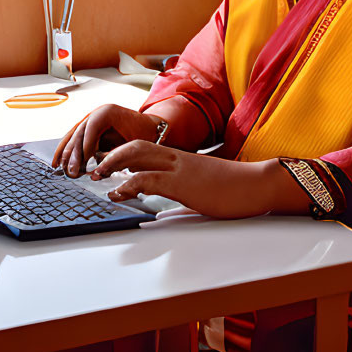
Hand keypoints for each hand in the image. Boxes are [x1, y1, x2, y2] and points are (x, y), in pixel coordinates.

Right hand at [52, 104, 163, 175]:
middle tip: (71, 171)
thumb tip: (99, 164)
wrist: (146, 126)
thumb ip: (116, 150)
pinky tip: (57, 162)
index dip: (86, 145)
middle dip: (74, 154)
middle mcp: (95, 113)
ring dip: (65, 153)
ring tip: (59, 168)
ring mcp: (89, 120)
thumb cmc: (142, 133)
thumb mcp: (133, 139)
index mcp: (107, 112)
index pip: (92, 127)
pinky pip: (72, 139)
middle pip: (79, 133)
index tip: (83, 162)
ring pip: (72, 136)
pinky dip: (64, 150)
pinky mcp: (86, 129)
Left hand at [90, 141, 306, 218]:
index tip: (107, 163)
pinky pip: (148, 179)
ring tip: (97, 176)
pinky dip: (127, 184)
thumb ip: (180, 192)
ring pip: (137, 155)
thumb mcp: (201, 188)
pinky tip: (118, 193)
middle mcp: (177, 157)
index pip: (146, 147)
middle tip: (94, 166)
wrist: (257, 185)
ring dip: (112, 164)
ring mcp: (180, 168)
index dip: (123, 153)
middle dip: (111, 153)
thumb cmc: (235, 188)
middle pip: (136, 144)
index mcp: (181, 158)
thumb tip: (163, 207)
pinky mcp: (183, 183)